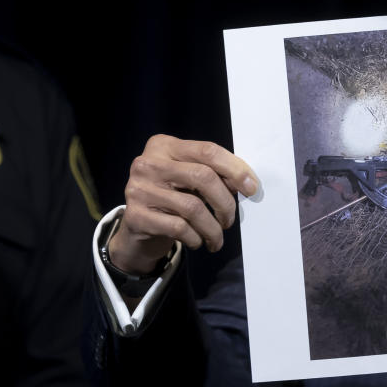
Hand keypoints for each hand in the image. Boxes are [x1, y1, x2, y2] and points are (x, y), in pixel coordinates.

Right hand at [108, 135, 258, 274]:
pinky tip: (197, 241)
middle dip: (225, 202)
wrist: (136, 229)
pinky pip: (179, 227)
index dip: (235, 169)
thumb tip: (246, 183)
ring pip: (193, 207)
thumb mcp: (189, 180)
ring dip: (213, 228)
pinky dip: (196, 238)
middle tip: (230, 220)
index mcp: (164, 146)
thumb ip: (213, 174)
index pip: (208, 150)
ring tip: (216, 238)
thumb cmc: (172, 198)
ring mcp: (138, 189)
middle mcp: (148, 163)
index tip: (251, 188)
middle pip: (203, 177)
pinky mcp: (135, 216)